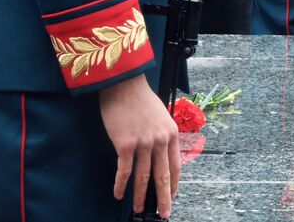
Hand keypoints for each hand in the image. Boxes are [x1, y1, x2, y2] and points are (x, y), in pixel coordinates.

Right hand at [99, 74, 180, 216]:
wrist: (124, 85)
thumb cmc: (140, 99)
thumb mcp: (160, 116)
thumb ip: (162, 135)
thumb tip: (160, 154)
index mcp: (171, 134)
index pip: (176, 165)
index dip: (174, 184)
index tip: (173, 197)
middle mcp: (160, 141)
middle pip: (162, 176)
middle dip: (164, 198)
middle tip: (163, 214)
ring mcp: (143, 144)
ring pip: (143, 177)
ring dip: (140, 196)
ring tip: (138, 210)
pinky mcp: (125, 144)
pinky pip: (124, 170)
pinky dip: (121, 184)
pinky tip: (117, 194)